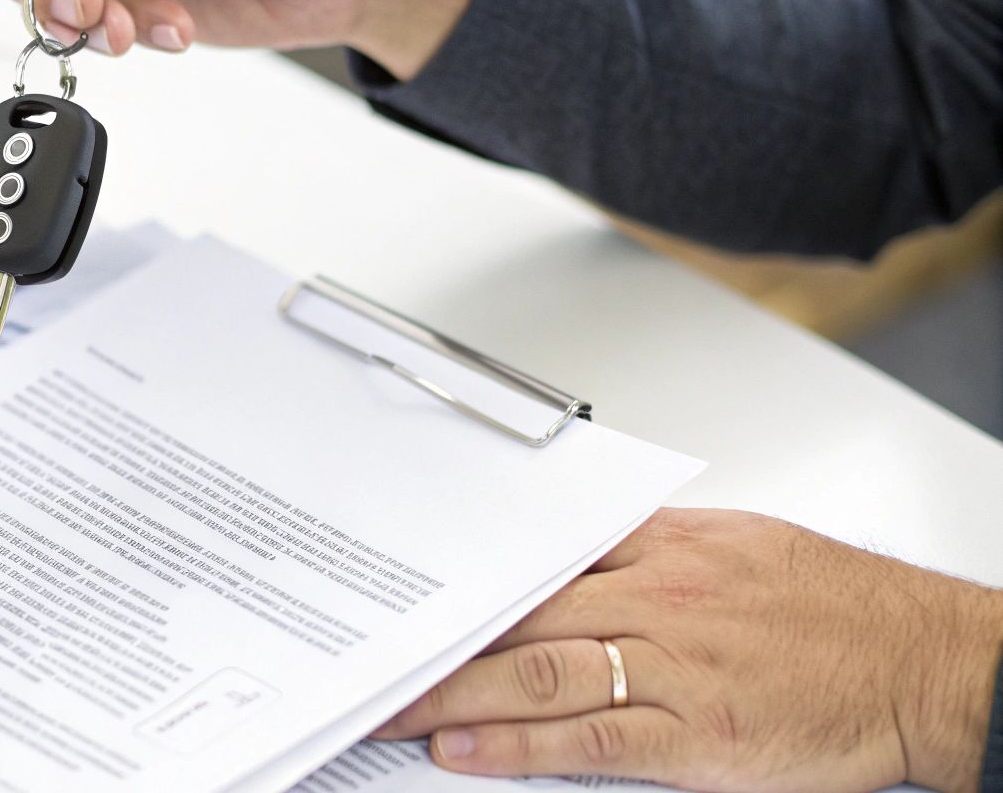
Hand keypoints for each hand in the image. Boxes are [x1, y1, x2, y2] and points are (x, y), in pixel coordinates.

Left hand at [373, 509, 1002, 791]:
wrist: (918, 660)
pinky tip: (466, 751)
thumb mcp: (733, 543)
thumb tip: (573, 548)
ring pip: (536, 675)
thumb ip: (646, 546)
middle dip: (438, 644)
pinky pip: (587, 740)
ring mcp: (672, 669)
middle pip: (519, 619)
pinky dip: (516, 746)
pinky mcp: (694, 736)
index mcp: (662, 551)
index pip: (536, 560)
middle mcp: (656, 602)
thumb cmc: (835, 602)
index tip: (413, 597)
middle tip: (376, 663)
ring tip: (395, 712)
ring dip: (453, 697)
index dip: (465, 583)